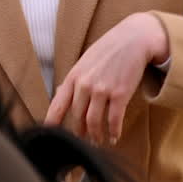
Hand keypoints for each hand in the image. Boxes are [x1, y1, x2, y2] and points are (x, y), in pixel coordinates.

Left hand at [44, 12, 168, 145]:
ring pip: (94, 122)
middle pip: (77, 117)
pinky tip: (114, 137)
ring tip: (98, 141)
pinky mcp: (119, 94)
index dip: (52, 122)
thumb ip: (74, 79)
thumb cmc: (108, 50)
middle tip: (82, 141)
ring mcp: (101, 90)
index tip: (50, 135)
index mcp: (73, 76)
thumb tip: (59, 92)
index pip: (58, 104)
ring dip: (95, 135)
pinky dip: (113, 132)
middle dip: (79, 132)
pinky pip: (114, 120)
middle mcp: (84, 85)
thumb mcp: (84, 62)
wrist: (133, 39)